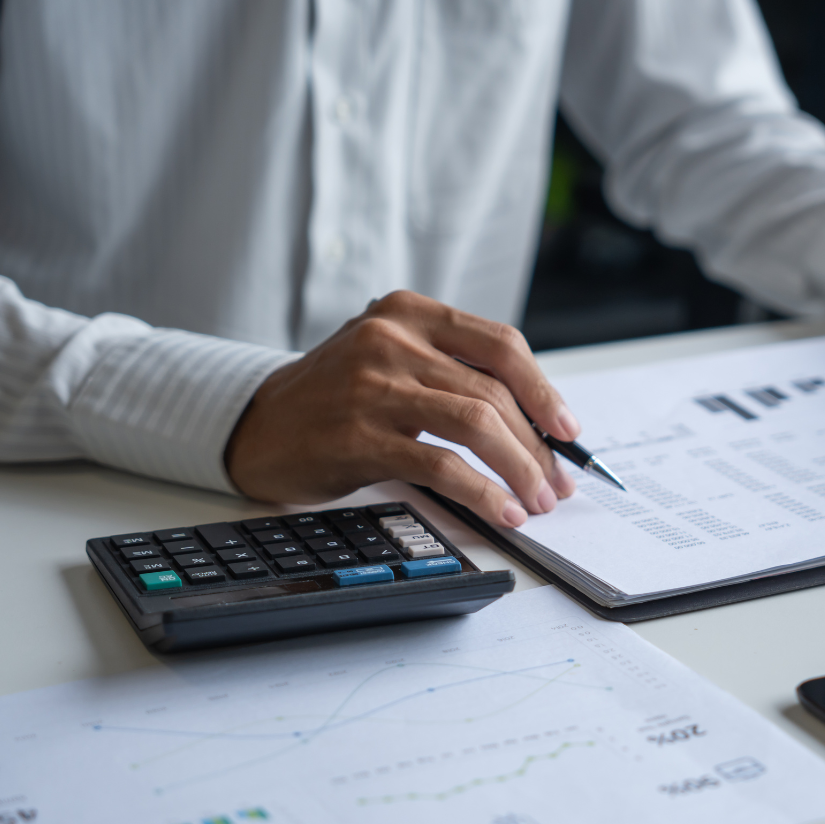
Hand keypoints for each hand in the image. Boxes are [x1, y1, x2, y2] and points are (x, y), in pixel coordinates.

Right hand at [225, 290, 579, 526]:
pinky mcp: (358, 435)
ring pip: (476, 423)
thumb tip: (534, 426)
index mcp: (408, 313)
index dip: (544, 391)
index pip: (500, 345)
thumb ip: (450, 373)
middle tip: (557, 481)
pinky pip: (441, 464)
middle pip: (493, 391)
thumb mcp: (390, 361)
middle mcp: (392, 339)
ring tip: (536, 499)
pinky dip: (482, 491)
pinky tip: (502, 510)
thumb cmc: (334, 398)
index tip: (568, 430)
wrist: (256, 425)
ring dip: (520, 468)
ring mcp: (372, 385)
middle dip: (538, 445)